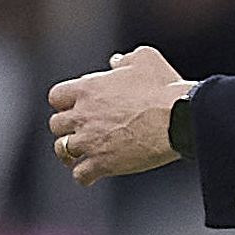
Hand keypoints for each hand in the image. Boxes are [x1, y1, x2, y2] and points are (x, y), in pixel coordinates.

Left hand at [47, 45, 192, 186]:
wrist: (178, 118)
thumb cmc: (163, 88)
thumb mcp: (146, 59)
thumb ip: (126, 59)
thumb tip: (116, 61)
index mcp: (88, 89)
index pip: (56, 96)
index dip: (65, 102)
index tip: (75, 106)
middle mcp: (83, 115)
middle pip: (56, 125)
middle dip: (67, 127)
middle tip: (81, 130)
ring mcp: (90, 141)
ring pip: (63, 150)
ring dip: (71, 152)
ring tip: (80, 155)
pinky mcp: (103, 164)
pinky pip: (81, 174)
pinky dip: (85, 175)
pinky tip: (94, 174)